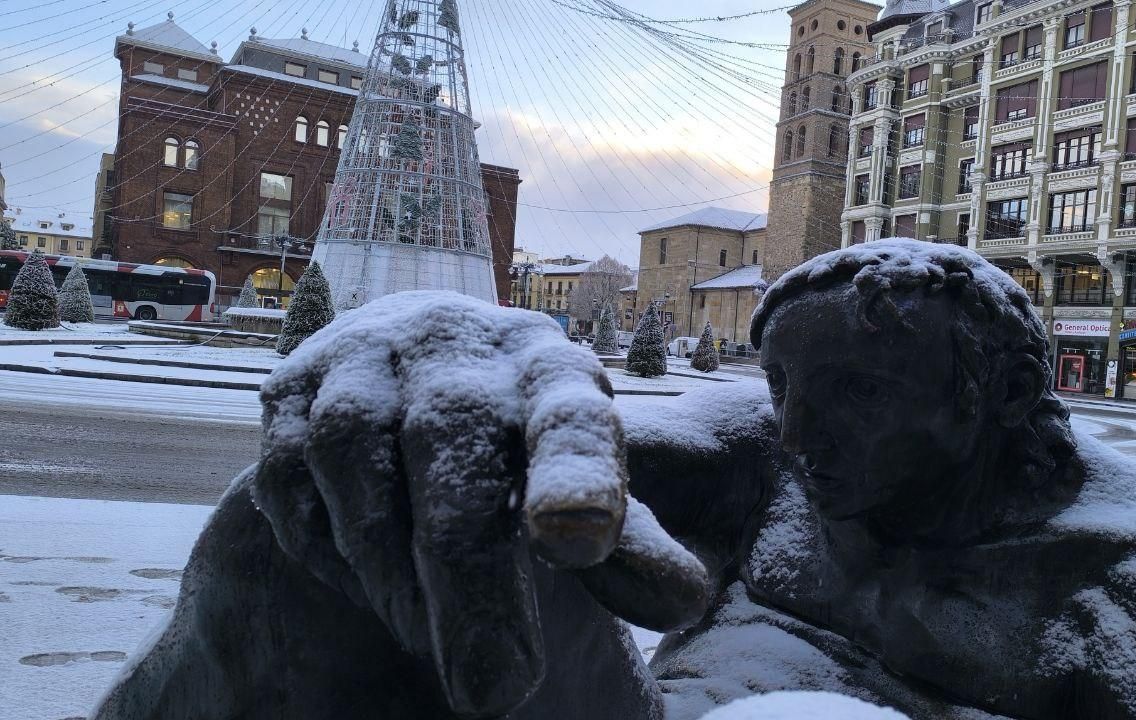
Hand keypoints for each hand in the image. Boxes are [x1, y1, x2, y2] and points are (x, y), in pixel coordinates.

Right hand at [251, 292, 708, 716]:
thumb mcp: (585, 484)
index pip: (571, 416)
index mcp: (552, 371)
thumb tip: (682, 599)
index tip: (580, 539)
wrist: (420, 360)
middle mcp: (460, 345)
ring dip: (387, 565)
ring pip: (359, 455)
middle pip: (456, 451)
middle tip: (495, 691)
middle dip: (470, 583)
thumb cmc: (520, 444)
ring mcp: (369, 355)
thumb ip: (629, 543)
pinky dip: (321, 543)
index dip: (576, 473)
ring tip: (422, 631)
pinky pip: (291, 474)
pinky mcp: (295, 383)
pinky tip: (360, 577)